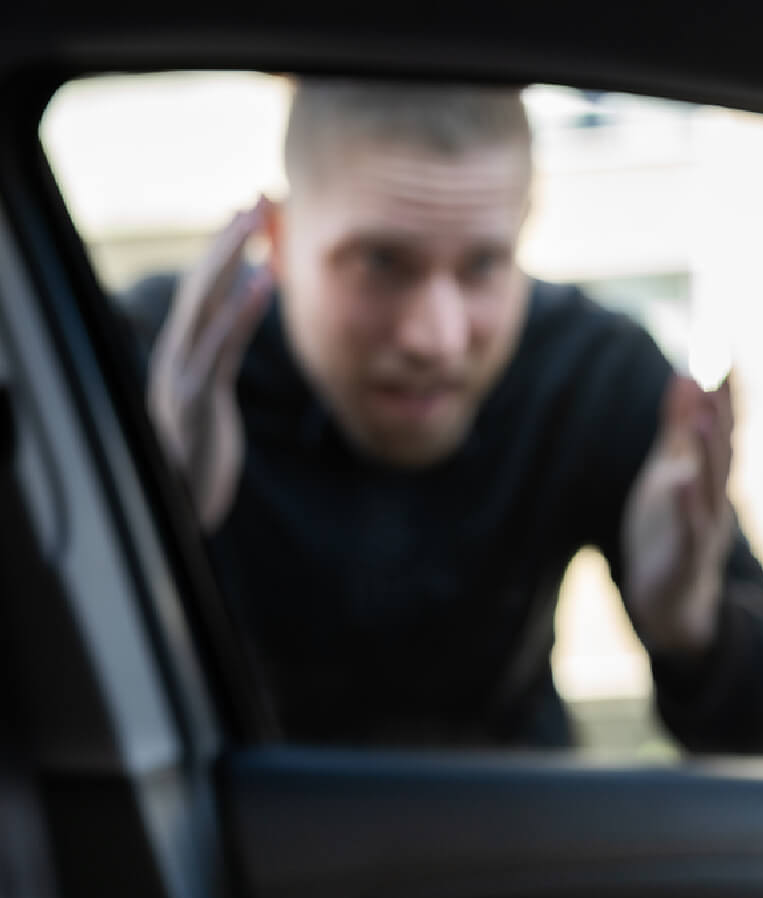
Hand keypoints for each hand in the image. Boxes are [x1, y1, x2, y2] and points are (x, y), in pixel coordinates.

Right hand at [147, 198, 275, 529]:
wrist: (181, 511)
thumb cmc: (198, 461)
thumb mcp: (210, 406)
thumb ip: (214, 367)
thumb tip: (227, 336)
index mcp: (181, 356)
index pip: (204, 291)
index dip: (225, 251)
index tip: (249, 213)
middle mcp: (176, 357)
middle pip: (201, 284)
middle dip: (229, 238)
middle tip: (259, 196)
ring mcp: (183, 376)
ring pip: (206, 304)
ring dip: (233, 259)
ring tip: (259, 222)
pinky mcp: (199, 400)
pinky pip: (220, 347)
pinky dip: (241, 311)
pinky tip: (263, 281)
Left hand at [620, 373, 737, 655]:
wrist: (667, 599)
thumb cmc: (669, 530)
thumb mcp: (670, 471)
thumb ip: (678, 427)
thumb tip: (686, 375)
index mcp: (708, 475)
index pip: (722, 426)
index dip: (723, 390)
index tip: (723, 347)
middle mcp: (714, 497)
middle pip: (723, 450)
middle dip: (723, 412)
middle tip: (719, 373)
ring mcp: (704, 526)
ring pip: (711, 485)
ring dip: (711, 453)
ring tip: (707, 418)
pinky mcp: (686, 555)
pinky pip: (690, 528)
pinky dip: (688, 505)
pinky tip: (681, 481)